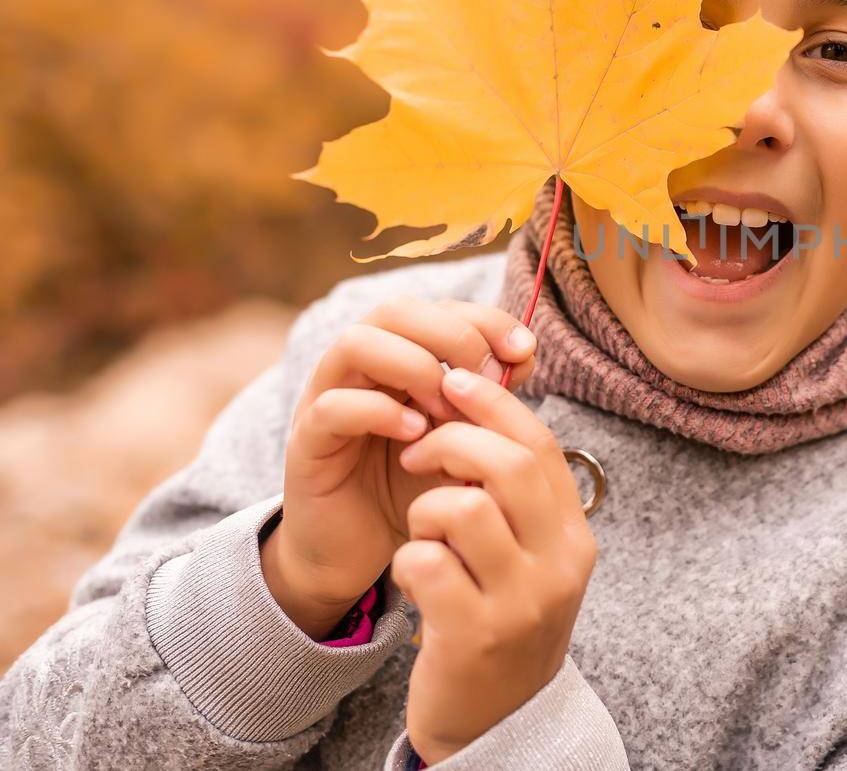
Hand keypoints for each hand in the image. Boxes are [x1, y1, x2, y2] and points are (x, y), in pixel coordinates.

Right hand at [262, 296, 538, 639]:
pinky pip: (332, 406)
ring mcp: (326, 400)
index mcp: (399, 358)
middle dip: (450, 333)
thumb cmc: (421, 488)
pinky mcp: (306, 443)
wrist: (365, 554)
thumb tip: (523, 355)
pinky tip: (416, 435)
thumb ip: (490, 398)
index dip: (484, 319)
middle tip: (484, 377)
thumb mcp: (466, 439)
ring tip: (446, 409)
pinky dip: (379, 412)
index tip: (524, 351)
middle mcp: (358, 369)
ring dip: (413, 367)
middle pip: (394, 310)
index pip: (437, 308)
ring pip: (356, 343)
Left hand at [392, 364, 597, 764]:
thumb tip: (479, 402)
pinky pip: (424, 563)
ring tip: (424, 534)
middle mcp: (559, 566)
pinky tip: (414, 578)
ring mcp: (520, 603)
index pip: (539, 445)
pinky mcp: (474, 636)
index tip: (450, 380)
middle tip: (416, 456)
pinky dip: (407, 560)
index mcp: (574, 538)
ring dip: (424, 509)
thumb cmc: (500, 621)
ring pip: (461, 508)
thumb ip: (517, 496)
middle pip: (505, 464)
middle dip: (448, 443)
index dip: (492, 402)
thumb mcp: (528, 558)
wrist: (495, 724)